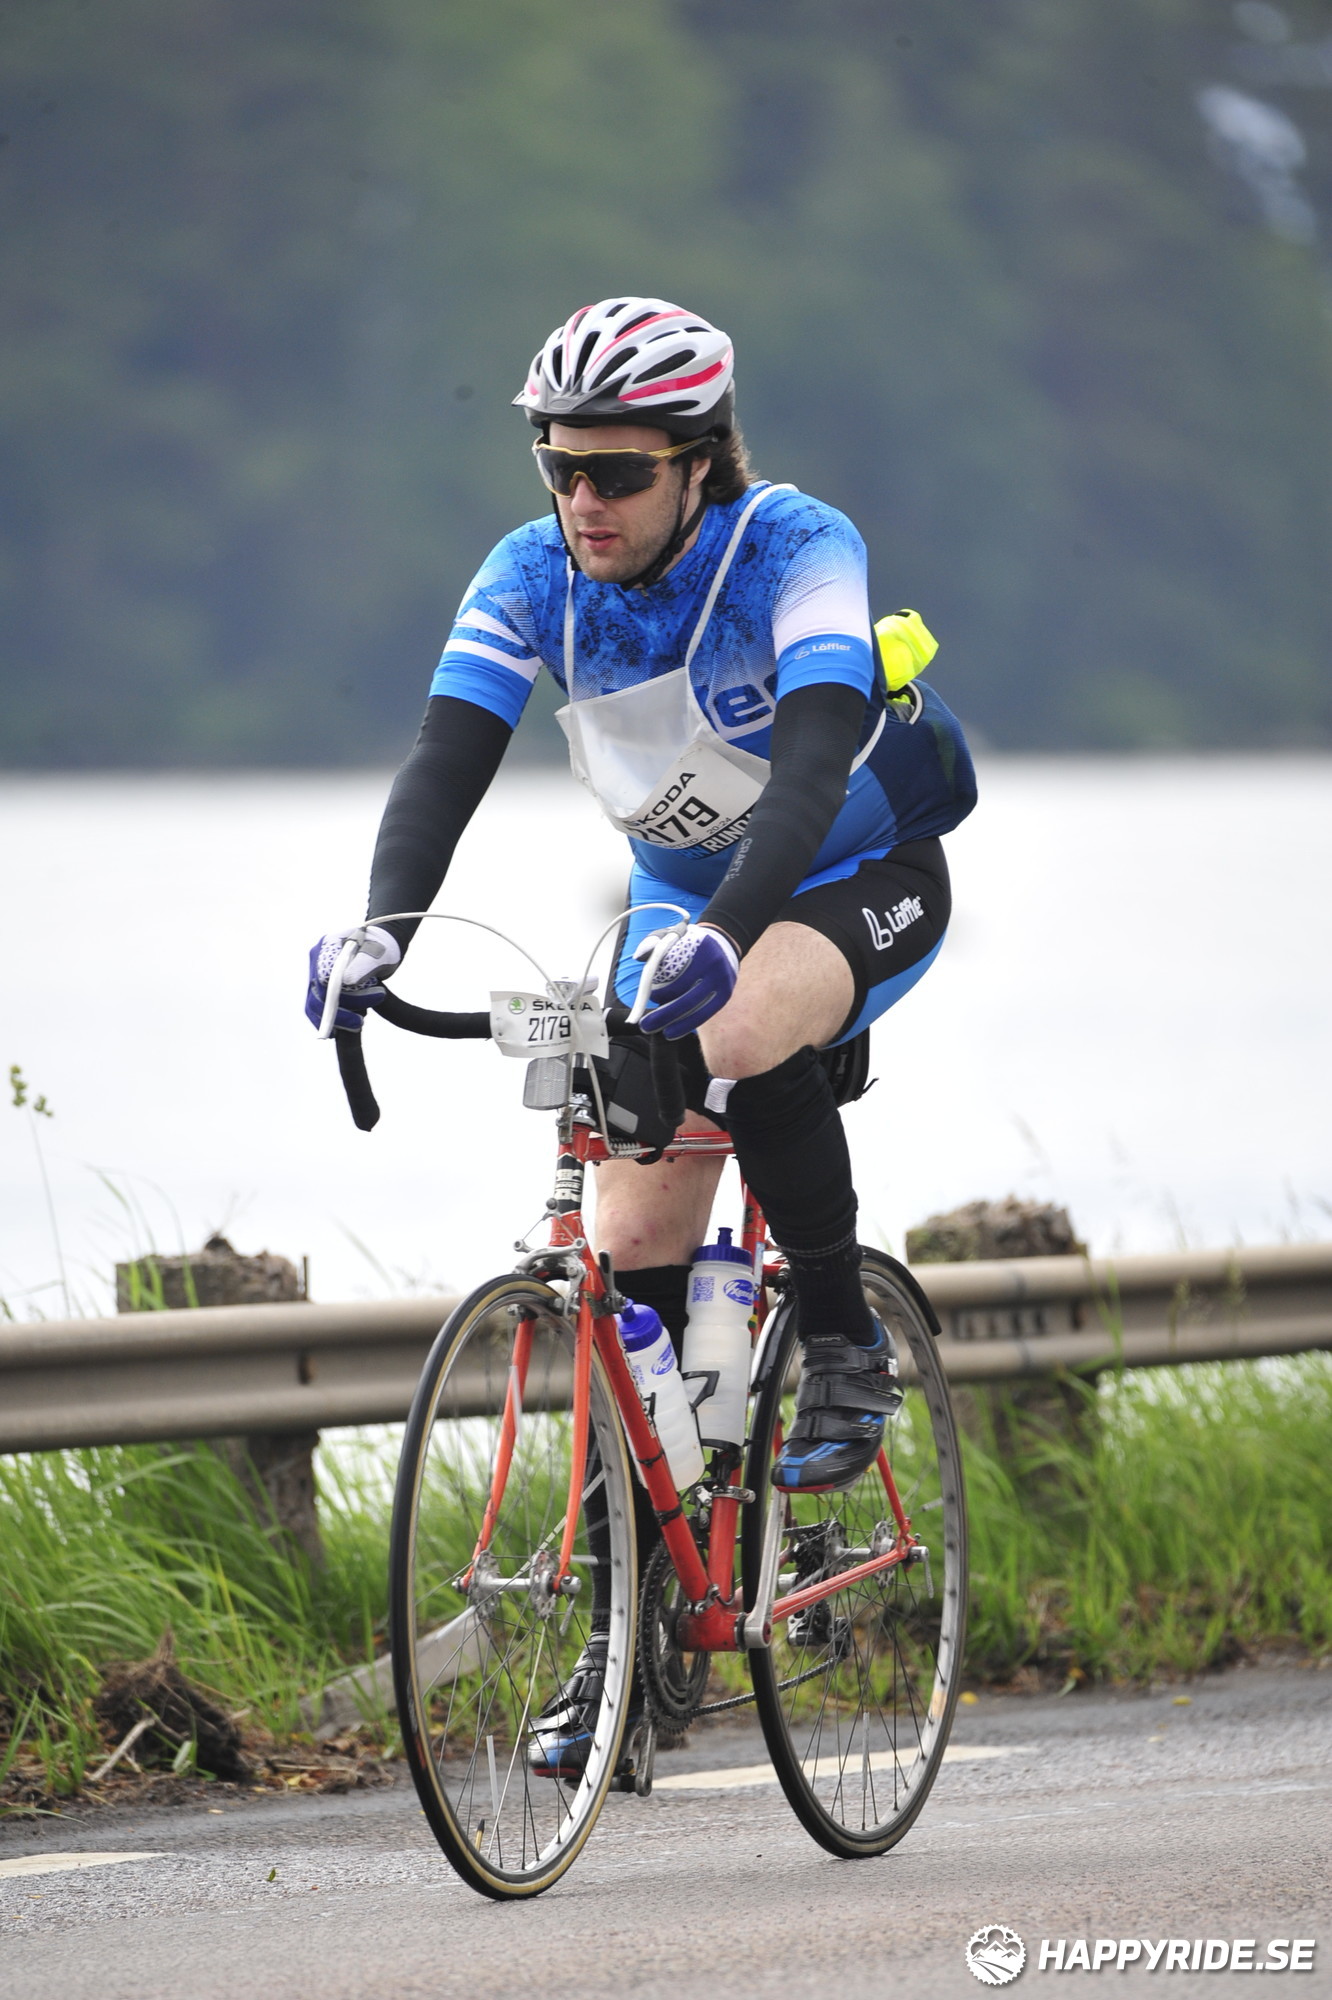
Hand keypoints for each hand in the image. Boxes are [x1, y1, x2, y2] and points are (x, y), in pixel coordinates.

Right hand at [305, 925, 400, 1033]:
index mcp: (327, 947)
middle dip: (337, 1014)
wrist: (386, 945)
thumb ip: (363, 965)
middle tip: (359, 1023)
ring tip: (358, 1022)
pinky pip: (320, 1006)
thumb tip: (346, 981)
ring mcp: (318, 973)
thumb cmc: (384, 945)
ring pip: (315, 1004)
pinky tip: (343, 1029)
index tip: (360, 1013)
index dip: (337, 1000)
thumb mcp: (378, 953)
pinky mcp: (324, 986)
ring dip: (335, 1019)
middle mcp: (318, 960)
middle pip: (316, 994)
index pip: (323, 979)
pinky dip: (330, 1020)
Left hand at [635, 924, 738, 1039]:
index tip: (651, 996)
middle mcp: (714, 965)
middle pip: (687, 997)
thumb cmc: (688, 941)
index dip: (663, 990)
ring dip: (677, 1024)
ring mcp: (723, 981)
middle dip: (665, 1014)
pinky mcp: (726, 993)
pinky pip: (707, 1013)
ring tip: (661, 1032)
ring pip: (697, 1009)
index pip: (678, 975)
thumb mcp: (672, 935)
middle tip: (646, 1025)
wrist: (723, 941)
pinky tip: (675, 1031)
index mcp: (700, 947)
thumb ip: (653, 943)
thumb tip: (639, 957)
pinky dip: (690, 1024)